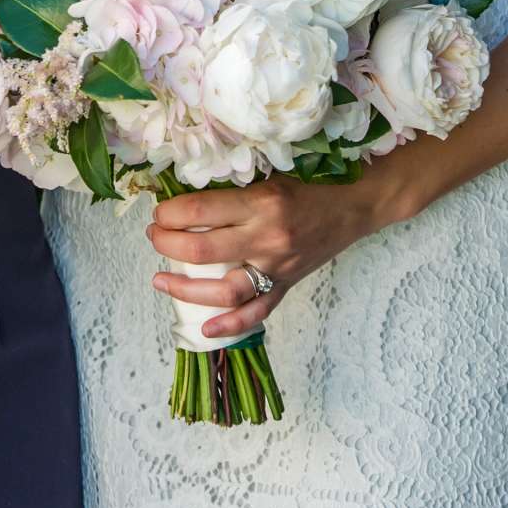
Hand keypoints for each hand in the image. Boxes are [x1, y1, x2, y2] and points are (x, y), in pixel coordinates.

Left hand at [148, 164, 408, 342]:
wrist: (353, 207)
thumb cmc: (308, 187)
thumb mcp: (269, 178)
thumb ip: (233, 192)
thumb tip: (185, 202)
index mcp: (261, 203)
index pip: (201, 211)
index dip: (171, 213)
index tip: (159, 212)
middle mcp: (267, 238)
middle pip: (203, 249)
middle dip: (168, 243)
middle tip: (154, 236)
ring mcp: (277, 268)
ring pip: (224, 290)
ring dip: (186, 288)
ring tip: (159, 279)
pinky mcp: (286, 286)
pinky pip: (257, 312)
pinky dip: (230, 325)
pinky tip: (206, 328)